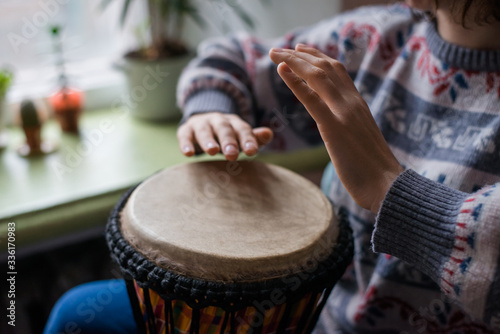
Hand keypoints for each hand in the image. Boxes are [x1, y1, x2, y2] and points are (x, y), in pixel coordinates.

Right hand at [177, 112, 272, 160]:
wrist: (202, 122)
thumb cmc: (226, 135)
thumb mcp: (240, 136)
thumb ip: (253, 137)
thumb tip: (269, 133)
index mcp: (234, 123)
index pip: (243, 130)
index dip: (248, 140)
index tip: (252, 152)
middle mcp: (218, 121)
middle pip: (224, 129)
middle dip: (228, 141)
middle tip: (232, 155)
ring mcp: (201, 124)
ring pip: (205, 131)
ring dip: (208, 140)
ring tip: (212, 151)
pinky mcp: (186, 130)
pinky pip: (185, 136)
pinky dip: (186, 144)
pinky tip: (188, 154)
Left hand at [269, 44, 403, 212]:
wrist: (388, 186)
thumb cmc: (375, 170)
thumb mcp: (361, 139)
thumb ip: (350, 126)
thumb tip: (340, 126)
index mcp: (359, 105)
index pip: (337, 71)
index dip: (317, 57)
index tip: (300, 49)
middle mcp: (353, 103)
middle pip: (324, 68)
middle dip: (299, 55)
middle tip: (278, 49)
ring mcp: (345, 113)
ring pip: (317, 77)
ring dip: (293, 61)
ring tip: (274, 53)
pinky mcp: (335, 128)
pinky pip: (311, 99)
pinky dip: (294, 82)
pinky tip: (281, 70)